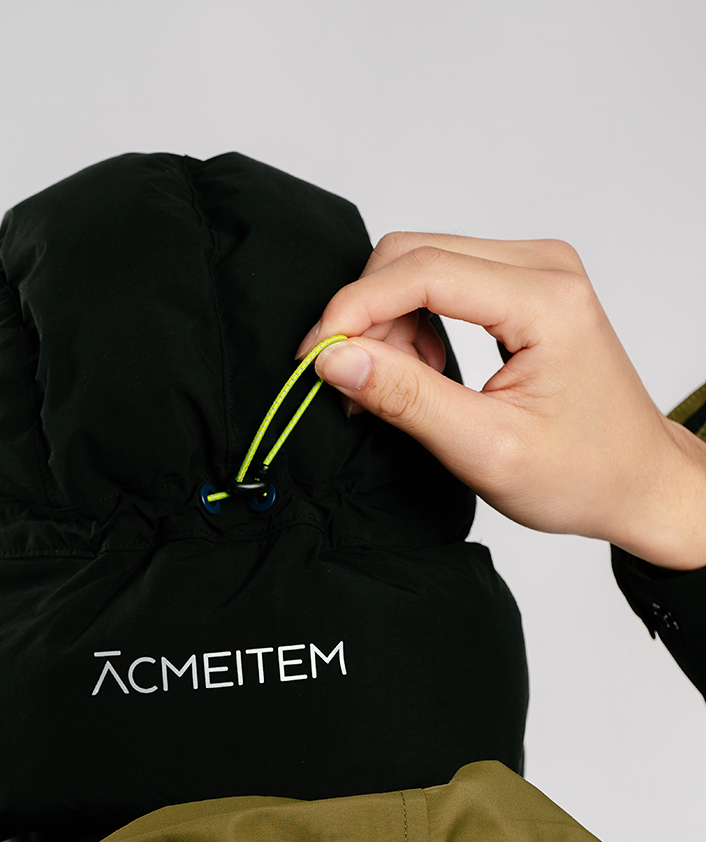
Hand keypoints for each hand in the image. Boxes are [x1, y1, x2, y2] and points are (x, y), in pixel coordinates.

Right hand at [301, 235, 705, 569]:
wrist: (636, 480)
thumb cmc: (582, 473)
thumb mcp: (483, 449)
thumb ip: (406, 398)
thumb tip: (336, 359)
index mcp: (545, 301)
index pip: (422, 271)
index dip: (353, 310)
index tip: (313, 358)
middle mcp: (544, 266)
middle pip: (415, 254)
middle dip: (367, 317)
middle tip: (352, 386)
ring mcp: (536, 269)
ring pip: (423, 264)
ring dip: (389, 325)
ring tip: (395, 392)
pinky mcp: (524, 284)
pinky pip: (444, 279)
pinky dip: (414, 324)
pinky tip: (421, 374)